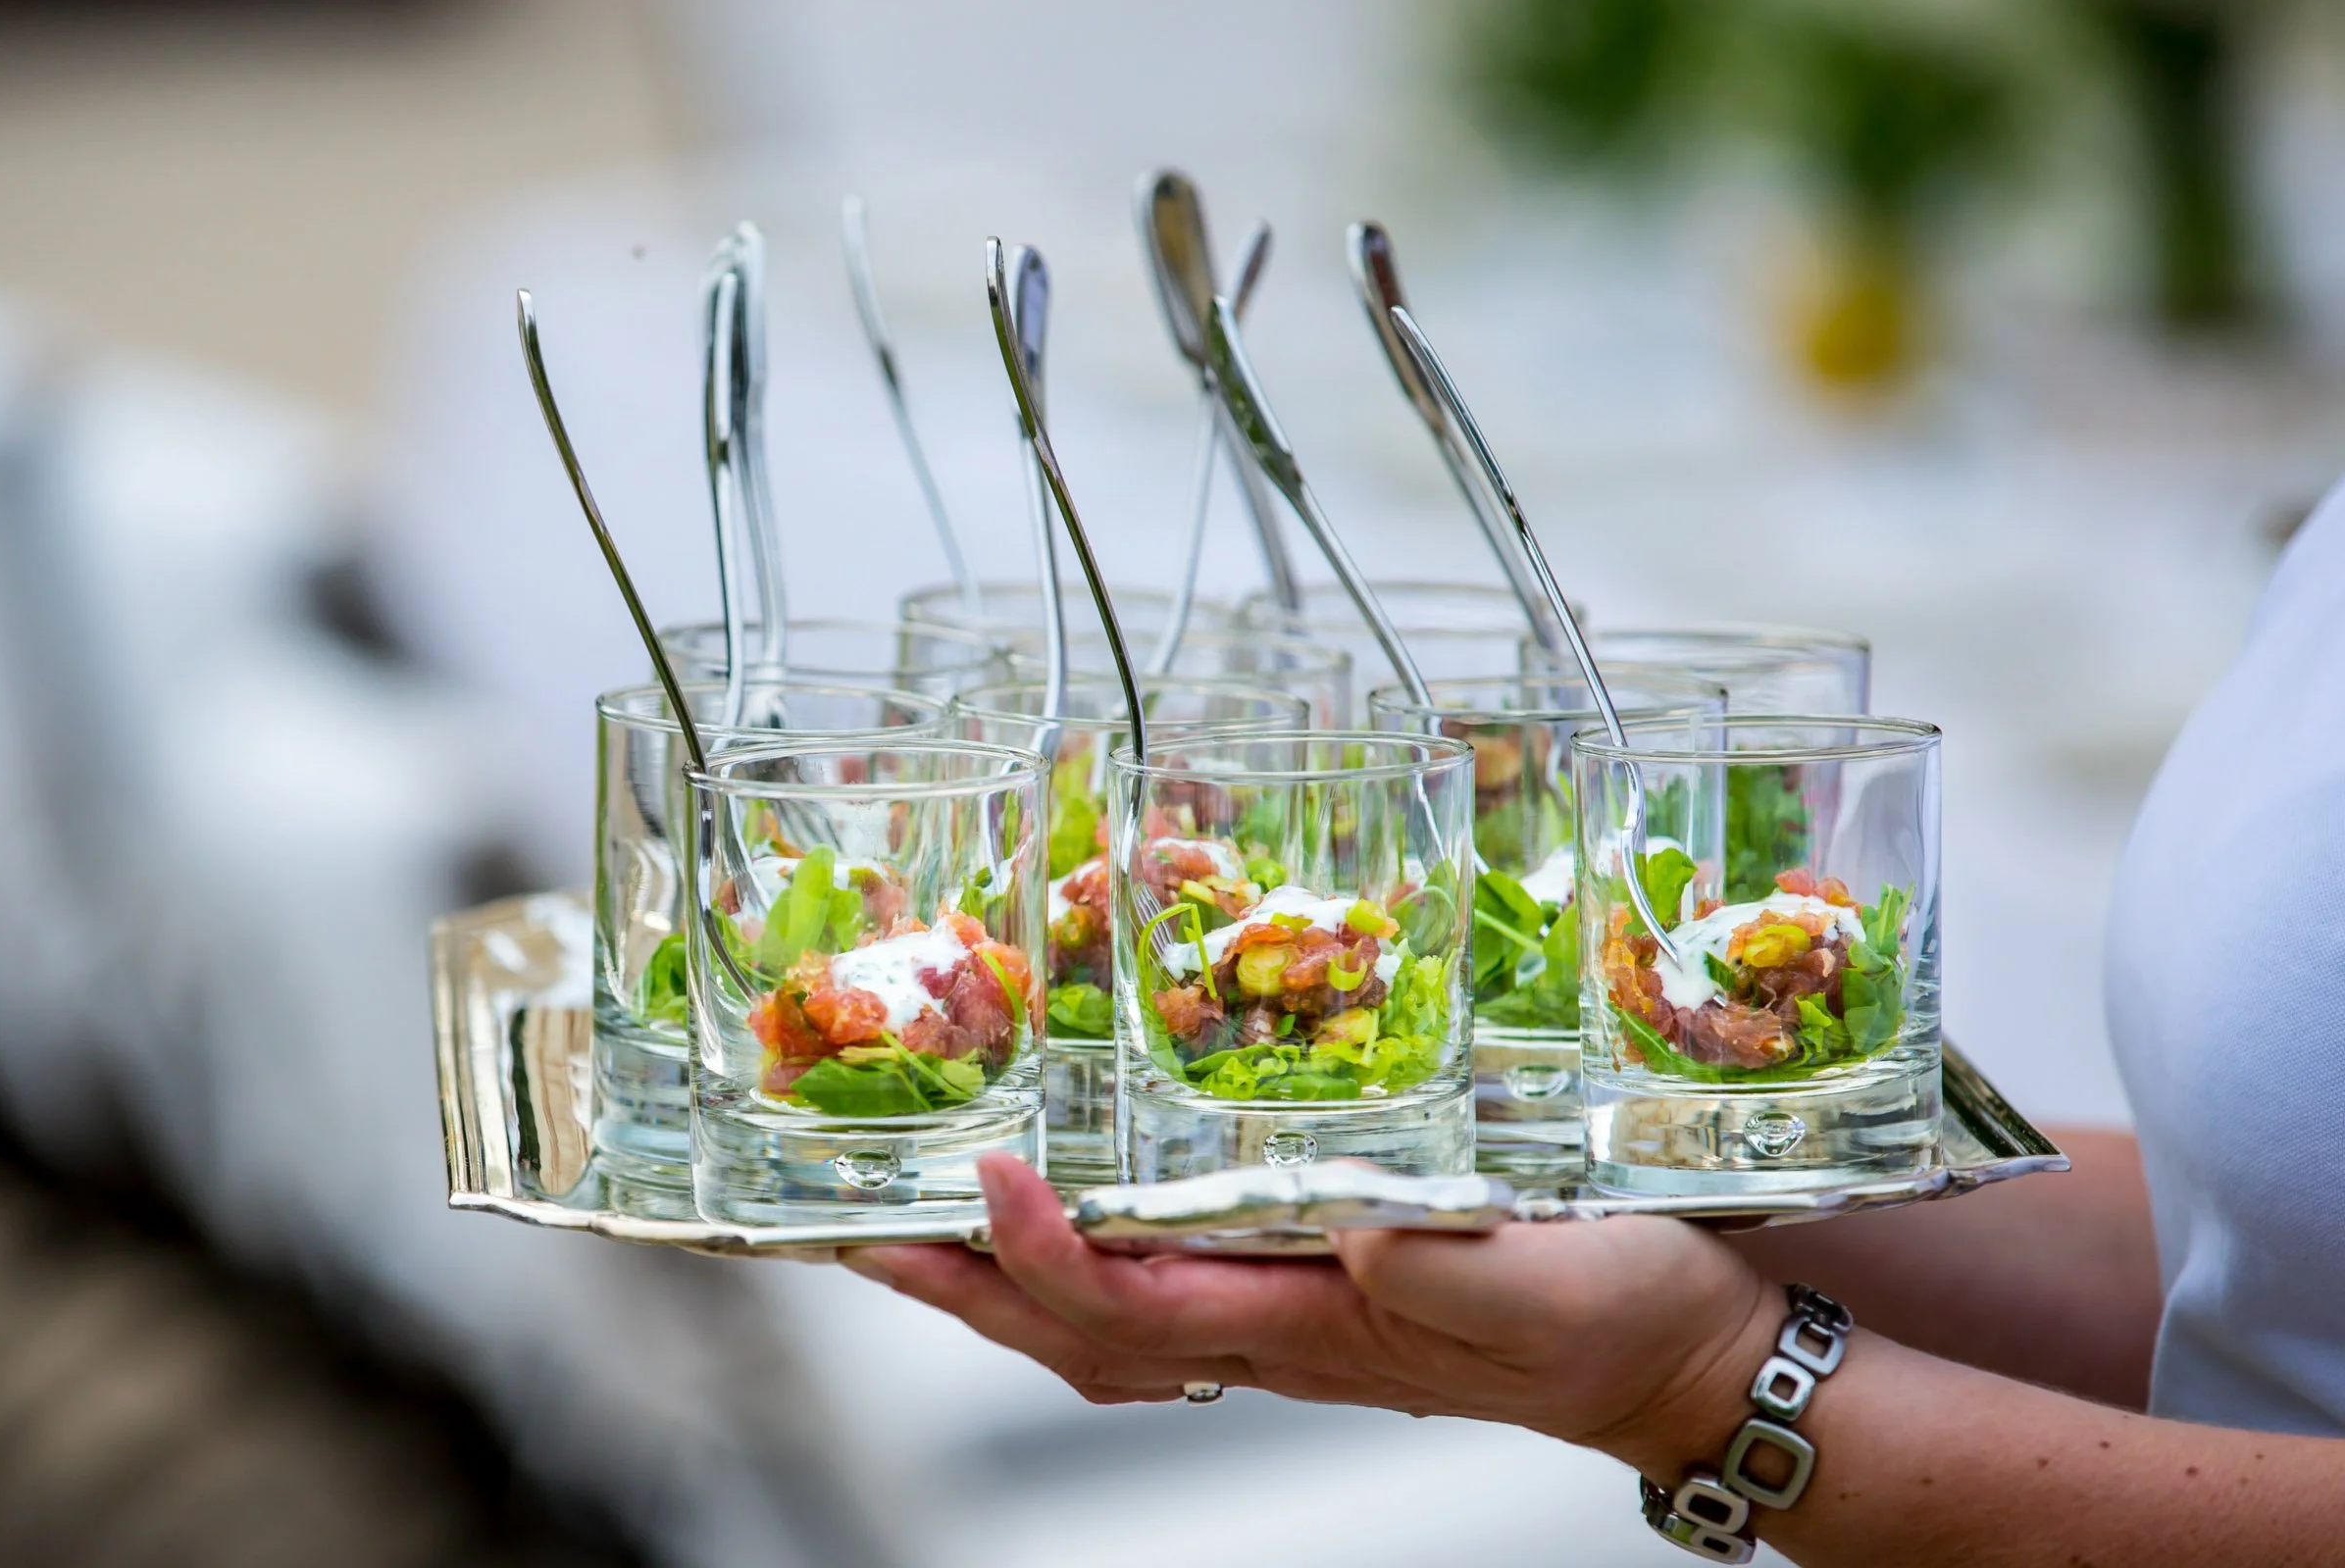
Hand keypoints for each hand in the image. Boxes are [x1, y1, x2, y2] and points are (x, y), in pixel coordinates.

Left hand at [844, 1155, 1779, 1469]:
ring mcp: (1280, 1318)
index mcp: (1306, 1328)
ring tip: (913, 1228)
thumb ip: (1424, 1255)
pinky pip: (1159, 1289)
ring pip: (1101, 1319)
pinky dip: (1081, 1262)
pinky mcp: (1310, 1287)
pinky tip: (1066, 1222)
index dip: (1044, 1252)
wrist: (1673, 1351)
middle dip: (956, 1286)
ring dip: (995, 1280)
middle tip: (853, 1234)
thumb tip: (1335, 1213)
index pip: (1132, 1307)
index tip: (988, 1175)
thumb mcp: (1523, 1278)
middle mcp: (1268, 1332)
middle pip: (1071, 1330)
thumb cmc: (1609, 1313)